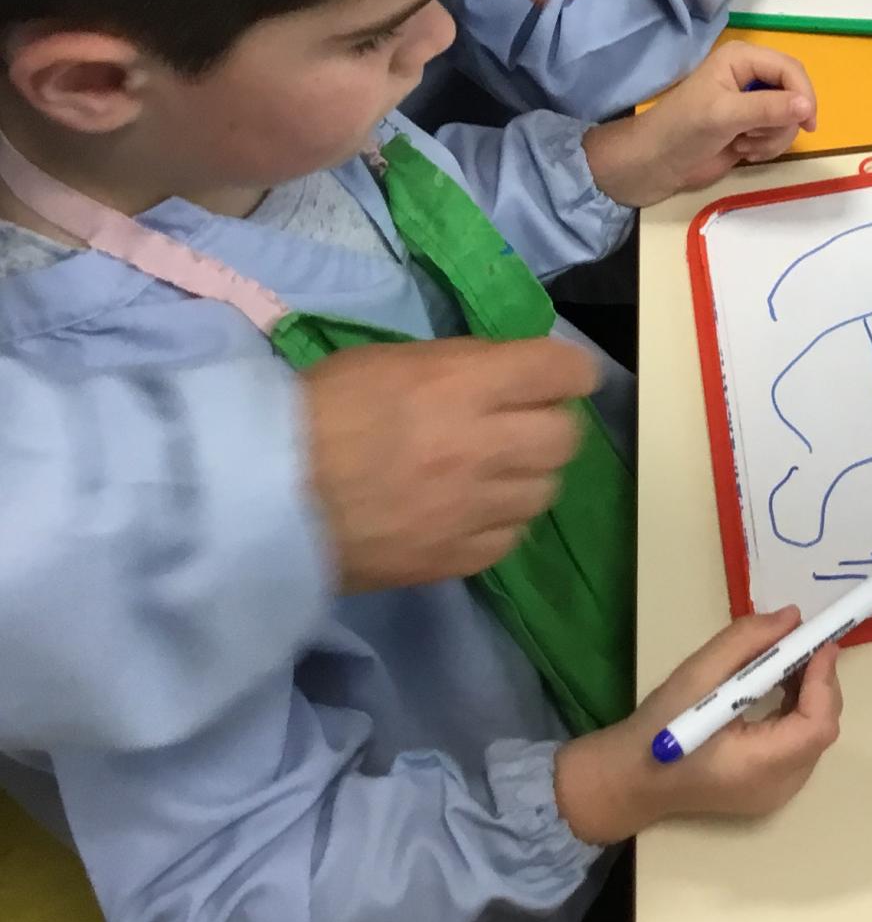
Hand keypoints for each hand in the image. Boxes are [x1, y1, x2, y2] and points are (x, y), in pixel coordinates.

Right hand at [304, 337, 597, 592]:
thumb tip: (511, 378)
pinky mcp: (451, 560)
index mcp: (462, 386)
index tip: (555, 377)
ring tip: (488, 472)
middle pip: (566, 436)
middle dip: (550, 425)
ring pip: (545, 491)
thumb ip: (461, 368)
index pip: (563, 372)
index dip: (566, 371)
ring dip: (526, 477)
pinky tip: (467, 512)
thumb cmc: (316, 412)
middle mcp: (479, 447)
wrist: (256, 497)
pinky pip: (510, 539)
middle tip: (520, 425)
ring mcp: (469, 509)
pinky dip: (498, 523)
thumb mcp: (390, 362)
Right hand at [555, 606, 842, 843]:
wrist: (631, 779)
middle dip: (819, 681)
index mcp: (755, 766)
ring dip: (810, 693)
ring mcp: (777, 794)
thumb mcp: (696, 674)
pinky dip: (798, 711)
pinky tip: (779, 687)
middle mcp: (777, 787)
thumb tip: (793, 618)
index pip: (815, 725)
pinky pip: (800, 744)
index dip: (824, 680)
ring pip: (814, 735)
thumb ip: (746, 641)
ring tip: (788, 660)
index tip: (819, 641)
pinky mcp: (772, 789)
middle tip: (802, 643)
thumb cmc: (659, 728)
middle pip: (821, 729)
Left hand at [583, 43, 817, 207]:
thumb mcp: (724, 115)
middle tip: (754, 135)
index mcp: (743, 58)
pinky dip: (766, 147)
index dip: (804, 94)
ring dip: (771, 138)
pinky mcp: (752, 126)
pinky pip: (780, 135)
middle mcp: (751, 75)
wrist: (656, 164)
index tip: (807, 124)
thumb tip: (806, 107)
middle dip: (781, 121)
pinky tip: (742, 151)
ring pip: (790, 118)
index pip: (790, 69)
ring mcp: (753, 103)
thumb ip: (767, 109)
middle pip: (795, 94)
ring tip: (742, 144)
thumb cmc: (683, 130)